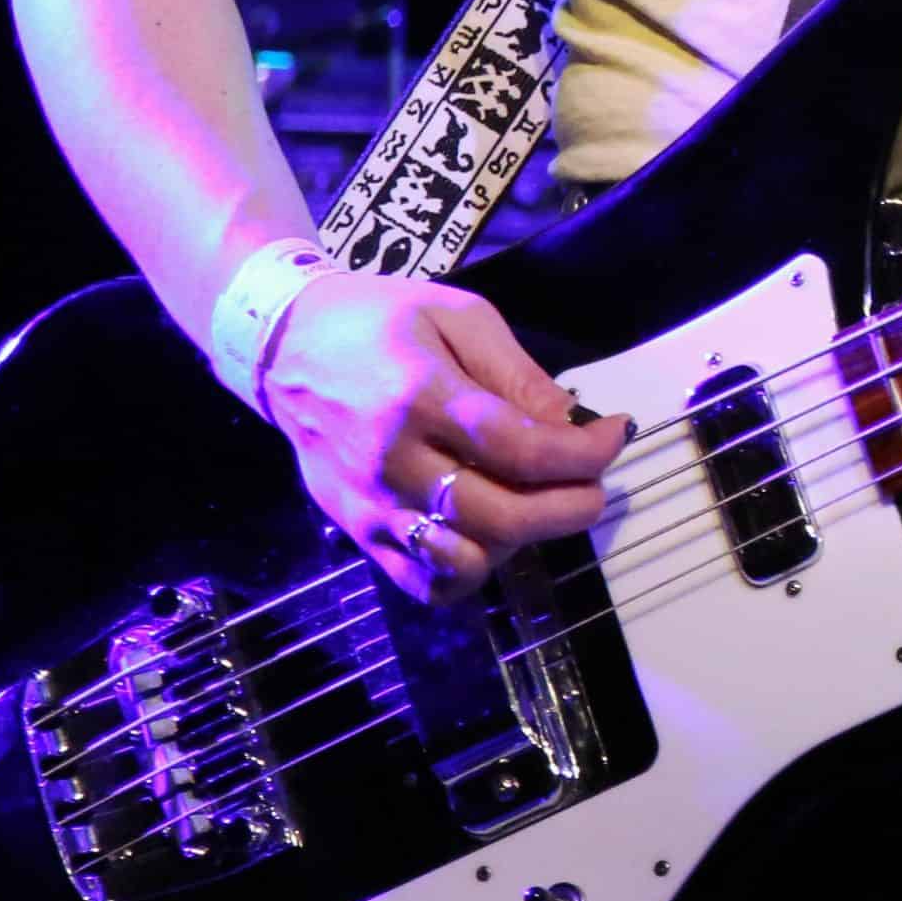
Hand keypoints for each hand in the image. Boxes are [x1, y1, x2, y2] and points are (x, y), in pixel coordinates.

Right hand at [257, 270, 631, 603]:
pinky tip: (489, 533)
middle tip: (593, 484)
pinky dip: (470, 572)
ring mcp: (370, 506)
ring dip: (520, 543)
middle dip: (572, 507)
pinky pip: (423, 583)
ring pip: (465, 564)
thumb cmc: (381, 320)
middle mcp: (394, 461)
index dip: (587, 454)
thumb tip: (573, 423)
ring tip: (533, 504)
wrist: (286, 346)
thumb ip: (519, 375)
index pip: (525, 450)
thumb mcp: (460, 317)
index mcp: (422, 397)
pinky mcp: (356, 531)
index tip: (614, 436)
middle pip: (504, 518)